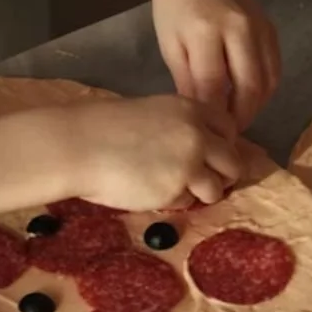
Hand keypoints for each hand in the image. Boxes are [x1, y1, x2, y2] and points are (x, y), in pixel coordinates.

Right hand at [68, 95, 242, 210]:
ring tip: (175, 188)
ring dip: (201, 193)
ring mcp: (190, 164)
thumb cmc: (105, 127)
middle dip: (222, 175)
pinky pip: (188, 202)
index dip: (222, 145)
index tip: (210, 155)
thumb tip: (203, 147)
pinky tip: (152, 192)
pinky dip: (175, 202)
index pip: (230, 129)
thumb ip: (181, 127)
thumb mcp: (153, 113)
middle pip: (233, 162)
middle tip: (202, 180)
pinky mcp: (175, 190)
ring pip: (217, 188)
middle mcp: (198, 134)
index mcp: (192, 109)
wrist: (78, 146)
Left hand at [149, 0, 280, 130]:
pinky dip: (266, 89)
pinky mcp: (271, 27)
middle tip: (226, 135)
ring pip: (267, 82)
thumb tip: (201, 117)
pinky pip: (275, 68)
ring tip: (236, 120)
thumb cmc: (174, 3)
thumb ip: (187, 80)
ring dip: (255, 107)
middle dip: (239, 118)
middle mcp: (239, 29)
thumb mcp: (170, 44)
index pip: (213, 87)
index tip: (208, 136)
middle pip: (248, 88)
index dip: (212, 117)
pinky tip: (249, 98)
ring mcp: (259, 27)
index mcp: (205, 31)